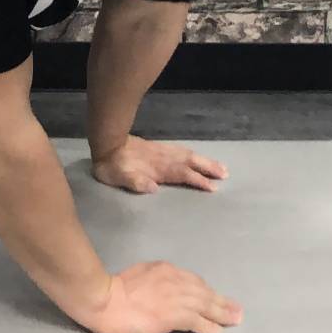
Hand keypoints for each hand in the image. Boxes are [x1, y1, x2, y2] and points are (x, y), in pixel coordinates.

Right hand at [87, 260, 243, 332]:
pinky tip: (217, 331)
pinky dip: (209, 326)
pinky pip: (197, 321)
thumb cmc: (114, 289)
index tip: (213, 297)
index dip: (204, 291)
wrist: (105, 300)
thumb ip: (154, 279)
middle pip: (203, 291)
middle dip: (220, 301)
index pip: (191, 280)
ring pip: (205, 305)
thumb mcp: (138, 274)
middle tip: (236, 309)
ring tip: (234, 319)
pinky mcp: (174, 315)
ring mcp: (175, 297)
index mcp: (164, 269)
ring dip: (221, 313)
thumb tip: (162, 289)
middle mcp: (174, 280)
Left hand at [89, 134, 228, 194]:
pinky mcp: (159, 149)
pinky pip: (181, 150)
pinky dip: (194, 155)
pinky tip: (198, 157)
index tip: (212, 188)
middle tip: (226, 174)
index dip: (197, 180)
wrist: (106, 144)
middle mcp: (164, 159)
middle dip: (208, 168)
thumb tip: (153, 188)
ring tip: (221, 167)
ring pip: (188, 155)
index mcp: (157, 168)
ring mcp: (162, 152)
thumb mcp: (118, 178)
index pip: (182, 174)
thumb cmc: (112, 167)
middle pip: (190, 162)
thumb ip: (135, 183)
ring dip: (205, 161)